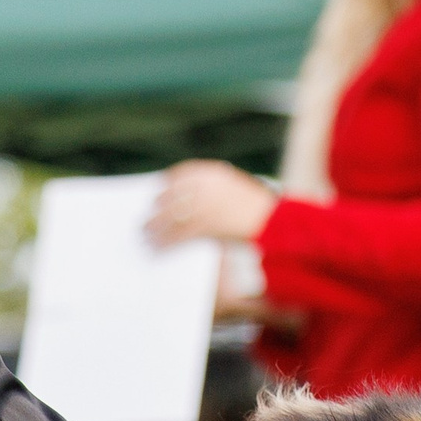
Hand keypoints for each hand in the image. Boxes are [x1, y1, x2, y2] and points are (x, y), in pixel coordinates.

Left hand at [147, 161, 273, 248]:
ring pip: (171, 216)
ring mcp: (206, 204)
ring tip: (146, 235)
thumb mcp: (236, 190)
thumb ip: (214, 190)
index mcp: (214, 173)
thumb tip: (187, 199)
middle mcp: (207, 185)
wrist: (276, 224)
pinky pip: (179, 233)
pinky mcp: (207, 225)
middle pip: (171, 195)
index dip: (167, 184)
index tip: (157, 191)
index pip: (182, 173)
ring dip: (155, 226)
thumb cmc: (257, 211)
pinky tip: (158, 247)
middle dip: (157, 208)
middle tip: (145, 217)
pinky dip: (165, 240)